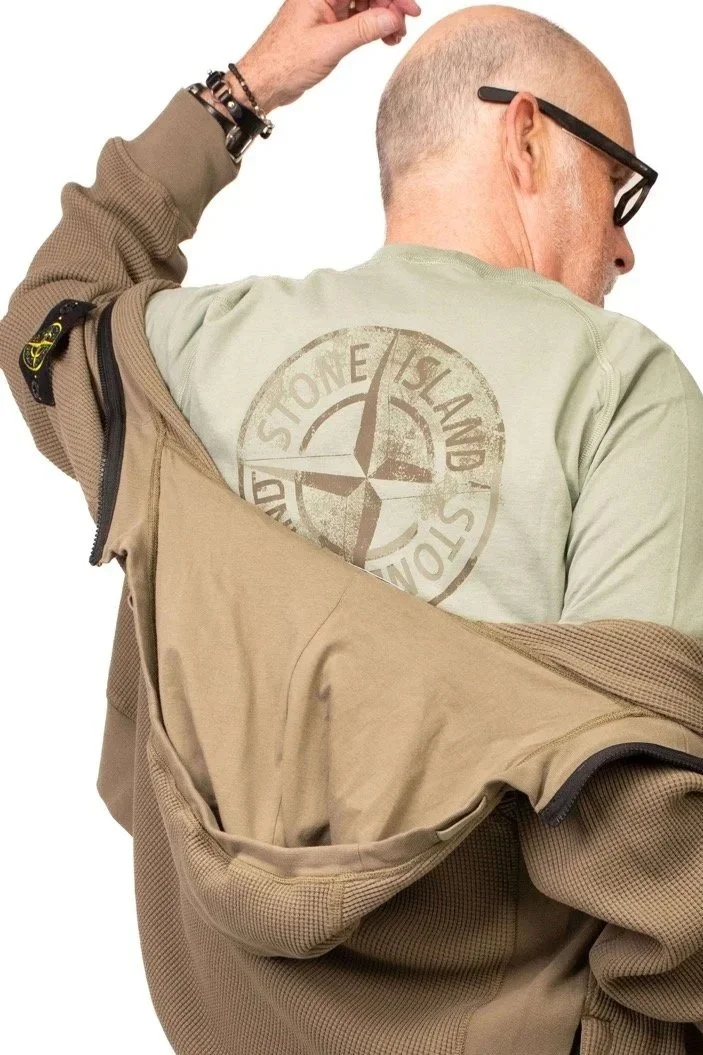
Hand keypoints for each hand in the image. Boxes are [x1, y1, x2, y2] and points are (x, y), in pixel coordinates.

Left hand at [230, 0, 422, 112]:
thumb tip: (392, 17)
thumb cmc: (285, 61)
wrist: (264, 81)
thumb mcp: (330, 45)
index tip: (409, 10)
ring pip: (364, 3)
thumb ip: (363, 29)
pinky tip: (383, 38)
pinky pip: (356, 17)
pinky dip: (371, 26)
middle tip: (403, 27)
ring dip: (382, 18)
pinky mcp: (327, 23)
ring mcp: (326, 8)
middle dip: (389, 6)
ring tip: (394, 38)